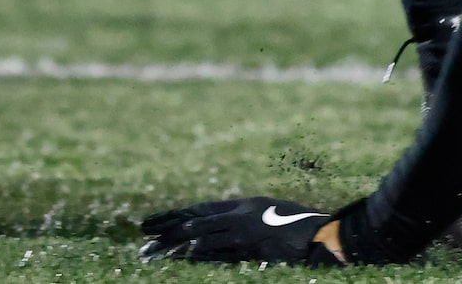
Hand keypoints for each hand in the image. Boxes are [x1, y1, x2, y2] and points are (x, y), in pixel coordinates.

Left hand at [139, 197, 343, 264]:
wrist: (319, 235)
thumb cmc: (297, 226)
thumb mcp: (266, 215)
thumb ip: (244, 219)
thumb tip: (222, 229)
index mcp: (241, 206)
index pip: (198, 211)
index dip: (173, 217)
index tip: (151, 224)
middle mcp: (238, 216)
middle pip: (194, 222)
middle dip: (166, 230)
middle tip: (141, 237)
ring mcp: (244, 232)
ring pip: (202, 236)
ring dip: (176, 244)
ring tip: (154, 251)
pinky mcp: (251, 248)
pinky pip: (221, 251)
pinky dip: (201, 252)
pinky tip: (184, 255)